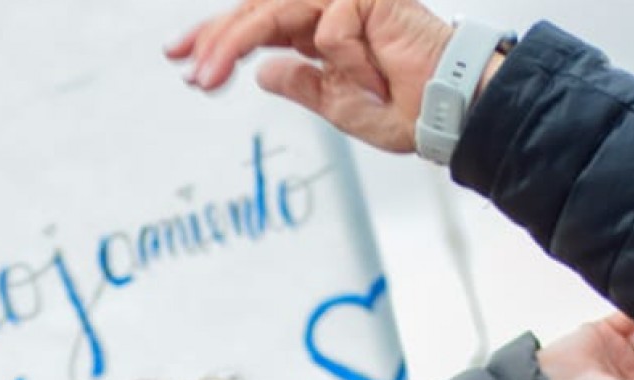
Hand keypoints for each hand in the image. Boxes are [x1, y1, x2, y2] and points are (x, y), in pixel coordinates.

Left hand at [167, 0, 453, 153]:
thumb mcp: (340, 107)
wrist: (454, 113)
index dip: (218, 39)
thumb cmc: (411, 112)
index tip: (179, 58)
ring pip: (272, 9)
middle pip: (256, 10)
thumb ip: (302, 84)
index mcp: (320, 35)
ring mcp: (346, 0)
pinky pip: (328, 29)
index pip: (258, 25)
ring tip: (207, 75)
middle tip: (184, 68)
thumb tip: (262, 72)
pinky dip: (346, 64)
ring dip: (234, 41)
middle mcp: (328, 12)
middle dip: (214, 38)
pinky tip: (374, 79)